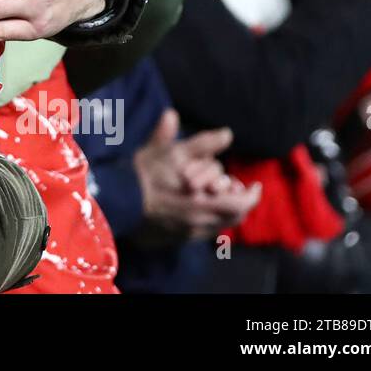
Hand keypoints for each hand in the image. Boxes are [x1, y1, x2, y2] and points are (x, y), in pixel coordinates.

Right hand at [133, 110, 260, 242]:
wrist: (116, 200)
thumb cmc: (144, 174)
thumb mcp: (170, 152)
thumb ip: (201, 144)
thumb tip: (227, 133)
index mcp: (203, 203)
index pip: (241, 204)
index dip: (252, 194)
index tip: (254, 184)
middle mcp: (199, 222)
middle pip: (233, 217)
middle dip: (239, 201)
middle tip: (234, 187)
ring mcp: (188, 231)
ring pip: (220, 224)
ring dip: (225, 209)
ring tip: (217, 194)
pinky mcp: (177, 237)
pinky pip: (205, 230)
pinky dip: (210, 217)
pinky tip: (200, 205)